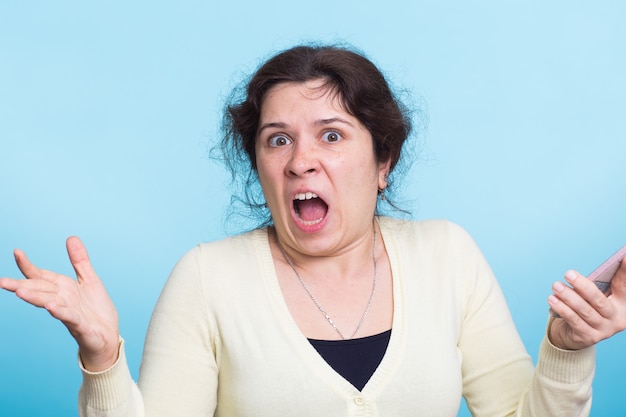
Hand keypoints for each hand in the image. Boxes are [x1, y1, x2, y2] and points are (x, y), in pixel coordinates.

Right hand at [0, 237, 119, 370]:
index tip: (16, 252)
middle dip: (21, 285)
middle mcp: (62, 300)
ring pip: (49, 303)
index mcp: (63, 289)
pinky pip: (69, 317)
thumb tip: (71, 237)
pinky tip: (51, 306)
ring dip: (35, 298)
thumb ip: (79, 261)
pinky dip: (60, 311)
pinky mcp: (81, 325)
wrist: (108, 337)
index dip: (29, 266)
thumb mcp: (89, 280)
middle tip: (1, 281)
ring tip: (20, 292)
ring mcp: (70, 314)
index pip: (42, 276)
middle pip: (39, 290)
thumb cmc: (95, 310)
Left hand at [548, 258, 625, 349]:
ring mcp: (604, 330)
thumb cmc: (588, 307)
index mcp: (623, 304)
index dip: (624, 271)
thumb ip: (598, 284)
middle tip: (568, 273)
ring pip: (584, 311)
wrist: (579, 335)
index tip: (624, 256)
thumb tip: (587, 267)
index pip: (624, 286)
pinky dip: (562, 309)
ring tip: (556, 285)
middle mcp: (617, 318)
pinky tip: (552, 299)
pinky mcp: (589, 337)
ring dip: (568, 296)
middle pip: (599, 301)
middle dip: (582, 286)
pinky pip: (574, 321)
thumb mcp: (596, 296)